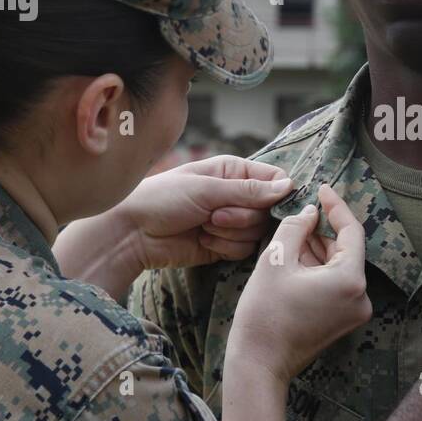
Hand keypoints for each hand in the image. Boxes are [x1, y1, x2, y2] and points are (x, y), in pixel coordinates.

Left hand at [119, 155, 292, 270]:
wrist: (133, 234)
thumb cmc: (163, 199)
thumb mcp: (206, 189)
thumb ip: (248, 190)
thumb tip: (288, 186)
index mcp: (234, 171)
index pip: (275, 179)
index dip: (275, 193)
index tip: (263, 203)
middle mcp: (237, 194)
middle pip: (268, 210)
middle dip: (242, 217)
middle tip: (213, 216)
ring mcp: (232, 221)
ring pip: (257, 232)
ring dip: (230, 233)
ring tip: (203, 227)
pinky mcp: (225, 245)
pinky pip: (244, 250)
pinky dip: (225, 248)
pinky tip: (203, 241)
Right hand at [227, 184, 372, 384]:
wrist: (259, 365)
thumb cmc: (264, 314)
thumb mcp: (275, 260)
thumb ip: (296, 227)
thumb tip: (310, 211)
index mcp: (350, 280)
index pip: (351, 231)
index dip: (336, 206)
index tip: (322, 188)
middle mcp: (361, 297)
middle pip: (346, 250)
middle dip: (322, 231)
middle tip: (298, 216)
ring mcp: (354, 312)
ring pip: (340, 267)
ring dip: (319, 250)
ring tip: (292, 238)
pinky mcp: (342, 321)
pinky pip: (336, 285)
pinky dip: (319, 270)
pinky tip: (296, 261)